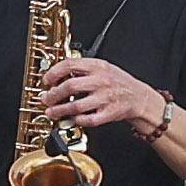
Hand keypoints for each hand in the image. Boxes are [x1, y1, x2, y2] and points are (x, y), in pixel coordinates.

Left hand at [40, 52, 162, 131]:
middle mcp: (101, 81)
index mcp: (98, 66)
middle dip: (53, 95)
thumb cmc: (119, 83)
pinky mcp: (109, 113)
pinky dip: (77, 120)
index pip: (70, 65)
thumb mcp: (103, 68)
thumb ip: (83, 68)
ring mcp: (105, 98)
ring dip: (60, 110)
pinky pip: (88, 119)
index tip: (46, 81)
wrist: (140, 98)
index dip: (54, 73)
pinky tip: (73, 119)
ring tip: (52, 112)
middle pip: (69, 86)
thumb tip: (58, 74)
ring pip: (76, 105)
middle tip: (46, 99)